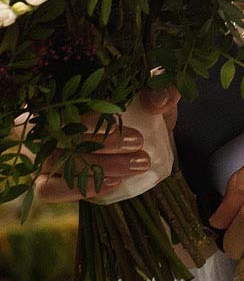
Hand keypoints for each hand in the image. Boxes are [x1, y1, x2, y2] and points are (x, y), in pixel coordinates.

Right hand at [30, 89, 177, 202]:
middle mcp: (47, 127)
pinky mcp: (47, 182)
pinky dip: (79, 188)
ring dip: (98, 166)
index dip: (90, 115)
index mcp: (68, 100)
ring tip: (138, 164)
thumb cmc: (144, 114)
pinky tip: (114, 183)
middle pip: (61, 135)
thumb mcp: (156, 99)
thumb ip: (161, 90)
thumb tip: (156, 101)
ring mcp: (44, 155)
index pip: (64, 105)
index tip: (124, 121)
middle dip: (103, 143)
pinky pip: (49, 190)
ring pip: (56, 163)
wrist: (147, 143)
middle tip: (139, 144)